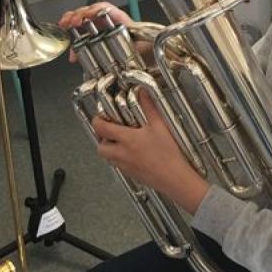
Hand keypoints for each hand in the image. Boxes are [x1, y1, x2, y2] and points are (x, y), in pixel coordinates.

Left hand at [58, 2, 133, 62]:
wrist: (142, 53)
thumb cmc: (123, 51)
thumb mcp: (99, 53)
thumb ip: (84, 54)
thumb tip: (72, 57)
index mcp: (95, 27)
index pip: (78, 18)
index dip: (68, 20)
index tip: (62, 25)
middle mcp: (101, 20)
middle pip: (83, 11)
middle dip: (73, 16)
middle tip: (67, 24)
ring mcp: (110, 16)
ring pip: (92, 8)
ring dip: (83, 13)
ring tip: (77, 21)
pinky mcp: (119, 14)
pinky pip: (106, 8)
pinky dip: (97, 10)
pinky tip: (91, 16)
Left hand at [91, 89, 209, 213]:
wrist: (175, 179)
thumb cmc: (168, 155)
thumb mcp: (160, 126)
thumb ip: (149, 107)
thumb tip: (143, 93)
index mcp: (126, 140)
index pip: (102, 129)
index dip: (97, 121)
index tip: (100, 117)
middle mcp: (122, 154)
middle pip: (100, 147)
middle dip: (101, 138)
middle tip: (108, 130)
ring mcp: (125, 166)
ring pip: (107, 158)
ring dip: (109, 149)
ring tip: (119, 141)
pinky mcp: (131, 174)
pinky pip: (118, 166)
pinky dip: (119, 158)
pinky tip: (131, 153)